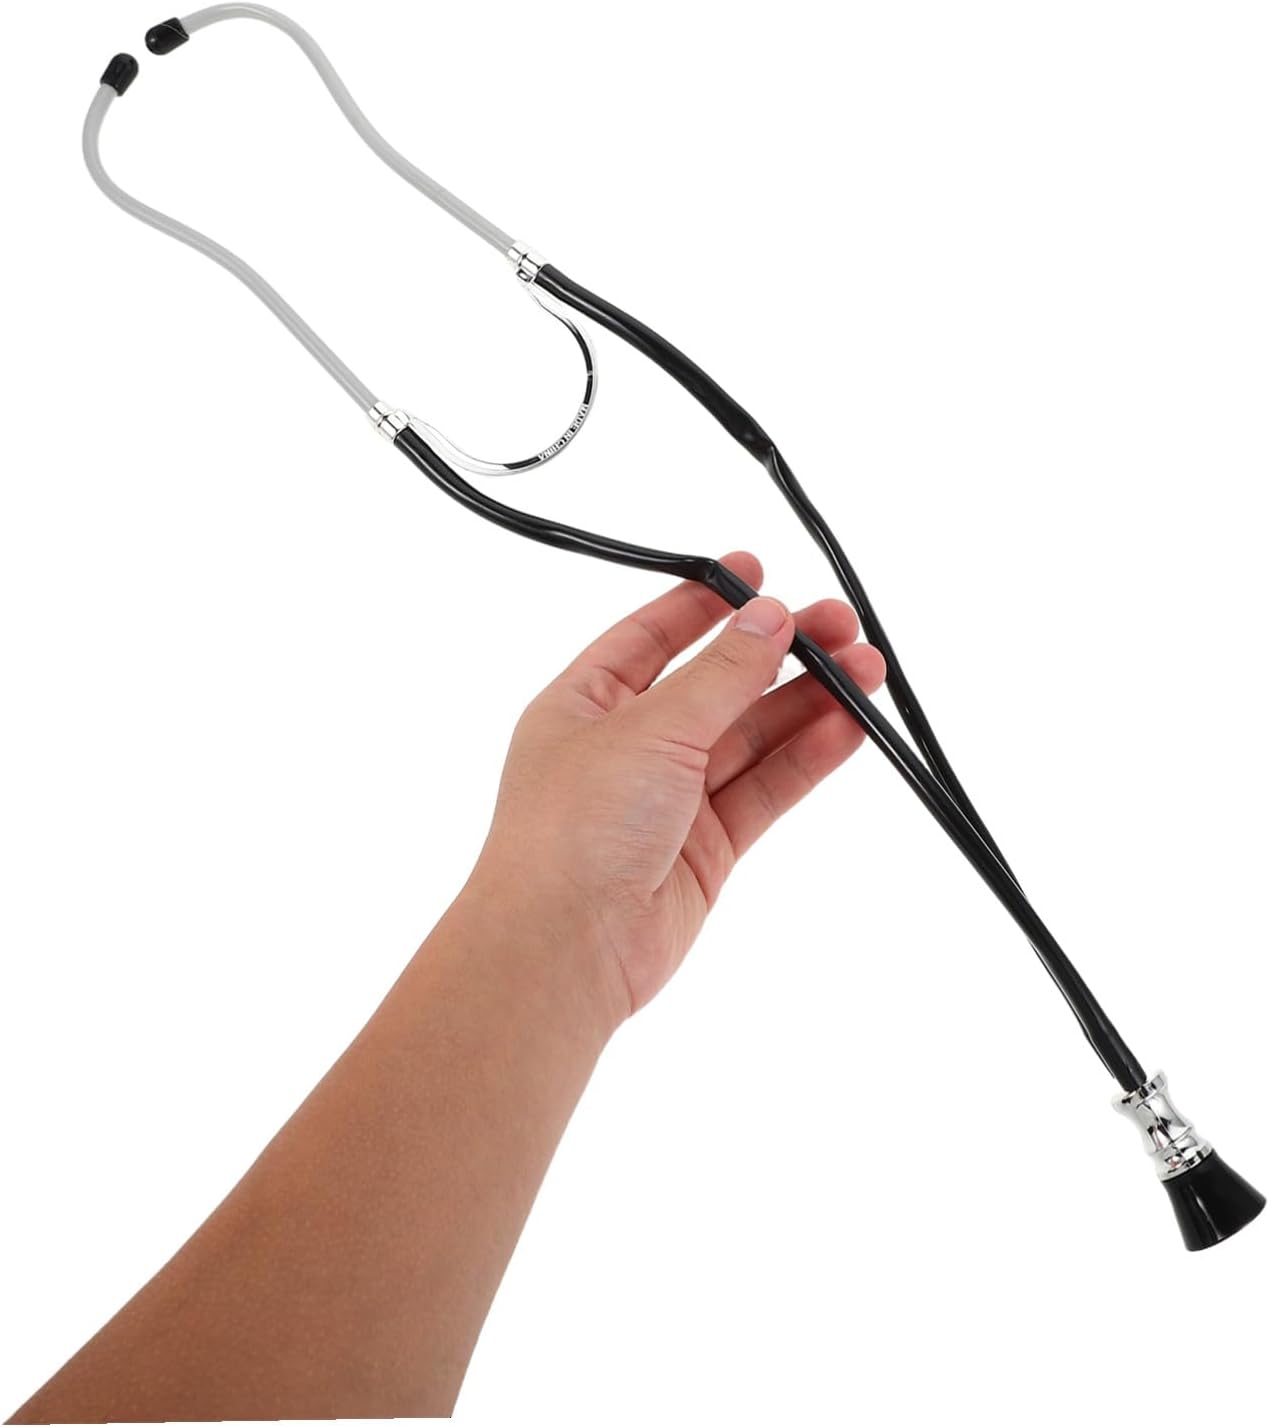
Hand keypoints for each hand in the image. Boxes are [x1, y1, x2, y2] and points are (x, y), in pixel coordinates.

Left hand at [463, 552, 884, 1033]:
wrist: (563, 949)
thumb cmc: (571, 833)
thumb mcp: (649, 729)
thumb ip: (719, 676)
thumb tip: (768, 620)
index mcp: (585, 704)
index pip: (651, 636)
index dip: (705, 602)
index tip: (756, 571)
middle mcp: (627, 747)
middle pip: (716, 684)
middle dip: (778, 654)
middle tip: (840, 627)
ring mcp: (668, 799)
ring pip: (750, 737)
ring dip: (807, 704)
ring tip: (867, 671)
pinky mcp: (706, 848)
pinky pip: (765, 790)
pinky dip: (806, 759)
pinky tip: (848, 730)